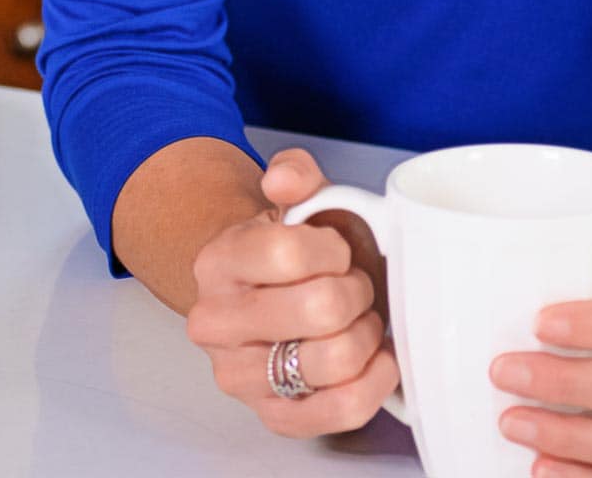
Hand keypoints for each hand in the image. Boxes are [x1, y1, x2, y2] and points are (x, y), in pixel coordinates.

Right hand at [186, 146, 399, 439]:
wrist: (270, 296)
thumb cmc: (294, 250)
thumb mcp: (297, 198)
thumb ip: (295, 173)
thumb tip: (282, 180)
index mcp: (218, 261)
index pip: (288, 253)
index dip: (333, 248)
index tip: (336, 250)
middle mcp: (216, 324)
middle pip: (321, 309)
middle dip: (356, 290)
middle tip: (352, 285)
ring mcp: (241, 378)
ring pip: (336, 361)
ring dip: (366, 333)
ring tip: (357, 319)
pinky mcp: (274, 417)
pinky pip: (343, 409)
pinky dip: (374, 380)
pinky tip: (373, 357)